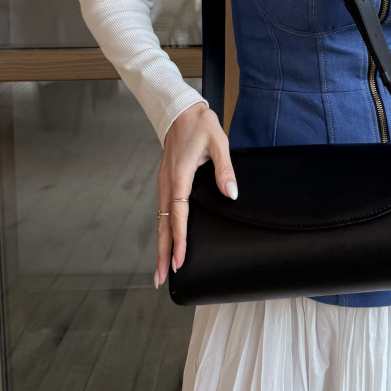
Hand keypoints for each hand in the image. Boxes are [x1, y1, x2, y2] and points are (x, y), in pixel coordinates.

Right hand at [154, 101, 237, 288]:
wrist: (180, 110)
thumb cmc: (200, 125)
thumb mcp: (218, 143)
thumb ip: (225, 170)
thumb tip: (231, 194)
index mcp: (180, 176)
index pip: (179, 215)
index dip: (180, 240)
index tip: (181, 261)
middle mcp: (167, 183)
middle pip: (162, 225)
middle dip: (162, 253)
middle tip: (161, 279)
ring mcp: (164, 183)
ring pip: (160, 221)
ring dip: (160, 245)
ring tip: (161, 269)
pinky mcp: (166, 182)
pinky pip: (162, 211)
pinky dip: (162, 230)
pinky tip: (165, 242)